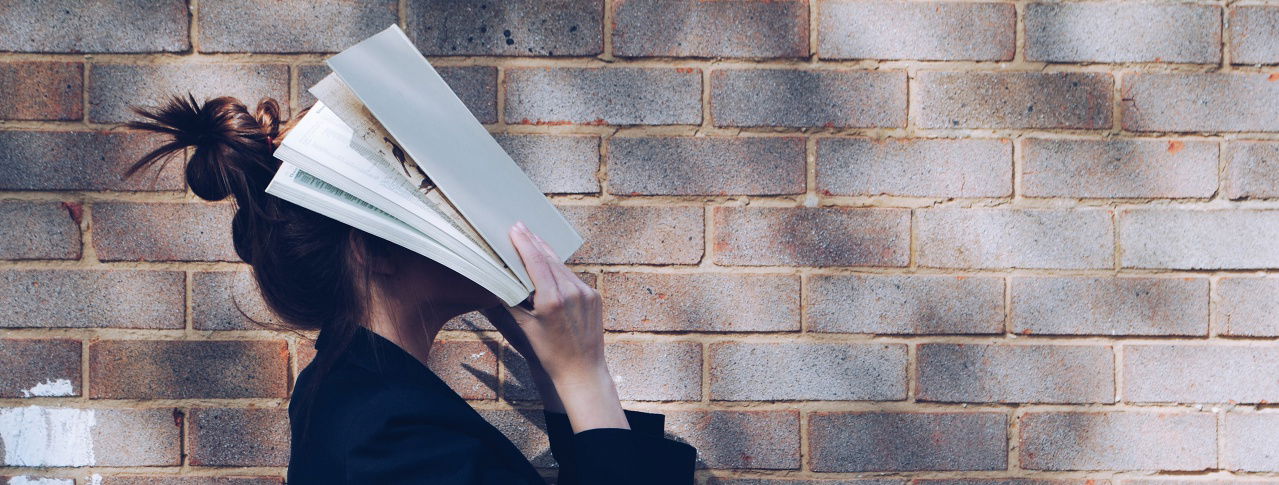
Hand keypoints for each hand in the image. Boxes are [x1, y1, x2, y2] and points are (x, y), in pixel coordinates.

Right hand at [495, 220, 627, 431]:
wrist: (582, 370)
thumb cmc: (552, 353)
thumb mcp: (527, 328)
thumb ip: (514, 302)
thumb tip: (501, 282)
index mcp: (553, 300)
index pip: (536, 262)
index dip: (524, 243)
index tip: (515, 228)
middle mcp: (572, 292)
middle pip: (549, 259)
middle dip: (534, 242)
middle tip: (520, 227)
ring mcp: (586, 293)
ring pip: (562, 266)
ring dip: (546, 253)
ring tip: (533, 239)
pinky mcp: (594, 296)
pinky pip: (573, 277)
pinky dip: (559, 269)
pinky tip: (550, 263)